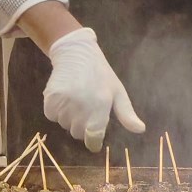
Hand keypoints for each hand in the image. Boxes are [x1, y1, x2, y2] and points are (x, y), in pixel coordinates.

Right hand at [44, 27, 144, 150]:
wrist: (76, 52)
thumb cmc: (100, 73)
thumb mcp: (117, 91)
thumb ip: (127, 114)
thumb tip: (141, 130)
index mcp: (101, 106)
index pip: (93, 138)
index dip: (93, 140)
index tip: (94, 134)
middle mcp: (82, 106)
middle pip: (78, 133)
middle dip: (82, 124)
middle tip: (86, 106)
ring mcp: (64, 102)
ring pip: (65, 125)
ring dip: (69, 117)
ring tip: (75, 98)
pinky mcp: (50, 99)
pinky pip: (52, 117)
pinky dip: (56, 110)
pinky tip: (64, 96)